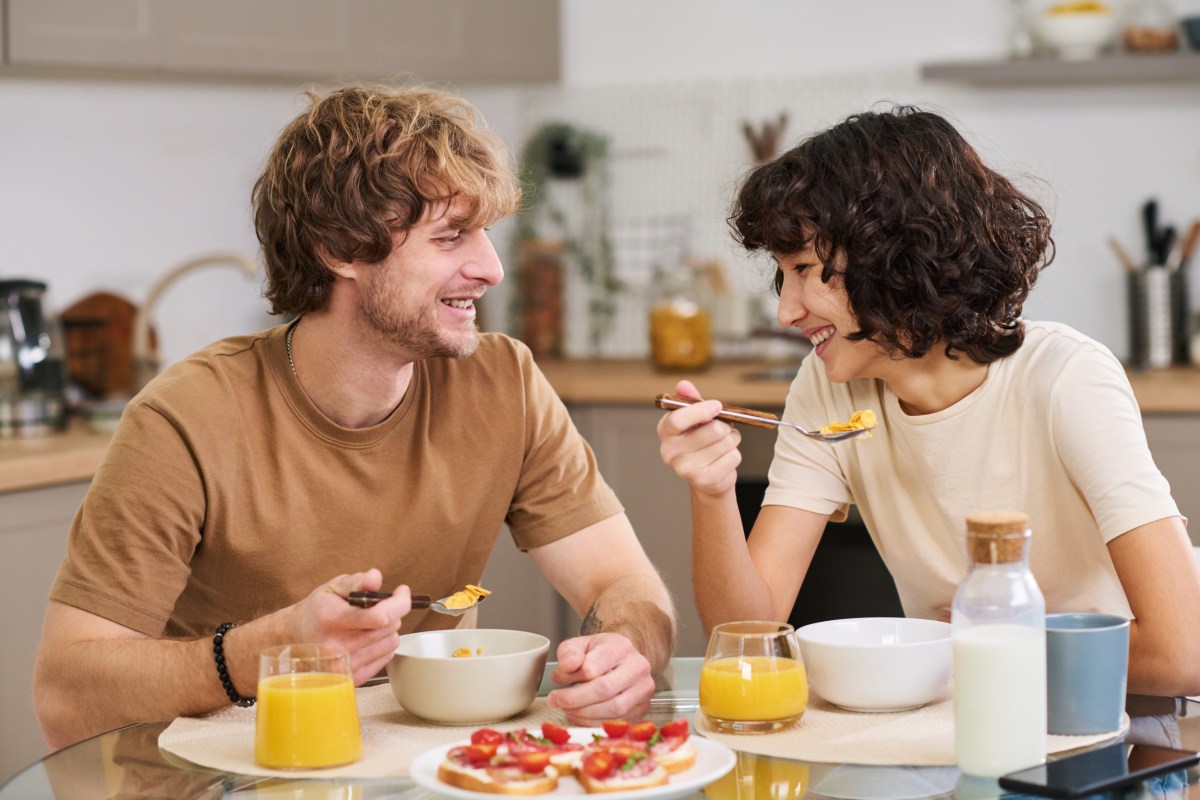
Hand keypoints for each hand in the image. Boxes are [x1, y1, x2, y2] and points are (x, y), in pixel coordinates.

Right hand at [287, 568, 410, 684]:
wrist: (294, 640)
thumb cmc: (316, 612)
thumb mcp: (332, 589)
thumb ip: (357, 581)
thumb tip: (376, 577)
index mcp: (333, 620)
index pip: (380, 617)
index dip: (399, 602)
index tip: (401, 591)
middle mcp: (338, 647)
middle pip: (389, 627)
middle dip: (390, 612)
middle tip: (376, 608)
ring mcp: (345, 667)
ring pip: (391, 642)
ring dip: (386, 629)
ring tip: (368, 624)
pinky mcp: (352, 678)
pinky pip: (386, 658)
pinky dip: (382, 645)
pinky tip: (366, 639)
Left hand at [545, 633, 654, 724]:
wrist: (623, 658)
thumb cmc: (600, 652)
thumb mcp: (580, 645)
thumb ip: (569, 652)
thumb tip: (567, 666)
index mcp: (620, 646)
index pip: (593, 666)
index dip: (571, 679)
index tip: (556, 684)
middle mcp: (638, 666)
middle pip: (605, 689)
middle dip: (576, 700)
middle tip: (557, 702)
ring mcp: (644, 688)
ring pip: (614, 709)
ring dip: (585, 714)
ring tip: (568, 710)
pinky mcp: (644, 706)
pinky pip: (619, 720)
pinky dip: (596, 722)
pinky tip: (581, 716)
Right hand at [657, 379, 742, 495]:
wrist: (707, 477)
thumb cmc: (701, 442)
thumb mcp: (696, 419)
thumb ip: (691, 401)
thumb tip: (683, 384)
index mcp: (665, 432)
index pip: (677, 420)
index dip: (700, 411)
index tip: (717, 406)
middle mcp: (670, 452)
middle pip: (711, 430)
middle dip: (725, 426)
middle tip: (724, 428)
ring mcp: (685, 469)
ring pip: (725, 443)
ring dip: (732, 439)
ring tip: (725, 443)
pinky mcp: (703, 480)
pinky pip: (733, 457)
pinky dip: (734, 455)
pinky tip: (724, 458)